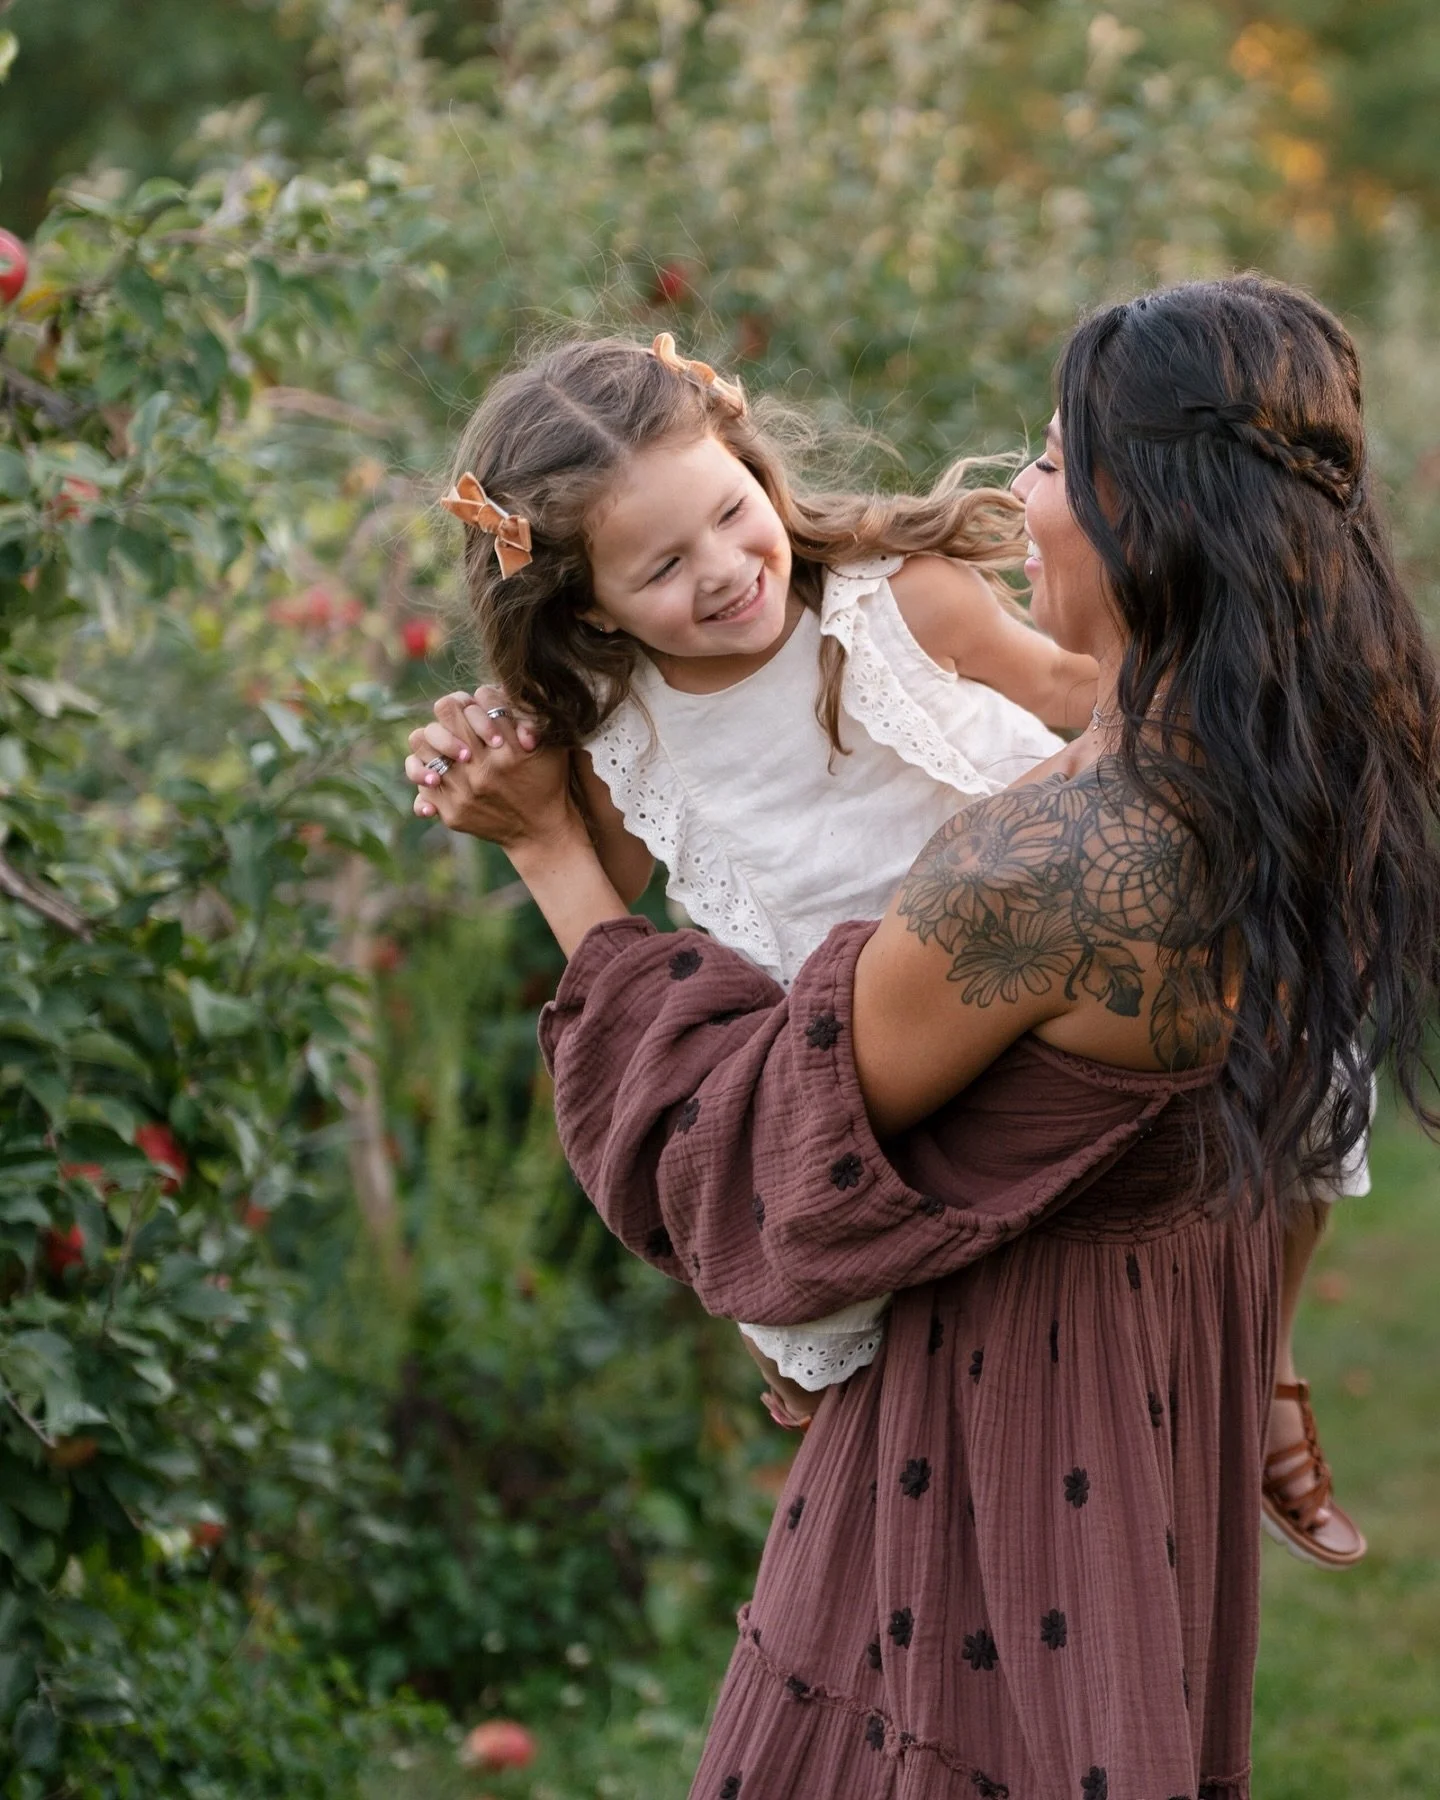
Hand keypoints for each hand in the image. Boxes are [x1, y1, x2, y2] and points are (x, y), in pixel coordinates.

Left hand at [403, 685, 577, 853]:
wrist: (540, 831)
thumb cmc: (547, 779)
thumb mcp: (551, 745)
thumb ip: (530, 716)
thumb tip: (496, 694)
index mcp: (510, 748)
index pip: (479, 699)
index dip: (478, 700)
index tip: (482, 710)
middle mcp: (485, 768)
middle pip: (446, 711)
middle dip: (454, 710)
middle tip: (461, 722)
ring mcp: (465, 791)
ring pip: (423, 740)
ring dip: (435, 736)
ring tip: (447, 745)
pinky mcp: (452, 812)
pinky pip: (422, 779)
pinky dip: (426, 770)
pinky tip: (440, 773)